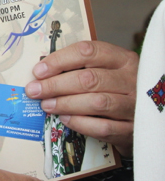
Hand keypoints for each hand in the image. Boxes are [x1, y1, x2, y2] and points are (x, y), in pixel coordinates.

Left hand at [25, 40, 136, 156]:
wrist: (145, 119)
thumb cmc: (115, 89)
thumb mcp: (104, 71)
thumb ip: (79, 68)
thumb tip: (41, 73)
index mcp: (122, 59)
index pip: (88, 52)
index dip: (59, 60)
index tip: (38, 71)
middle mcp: (131, 80)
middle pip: (89, 79)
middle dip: (56, 85)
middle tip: (35, 91)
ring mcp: (134, 105)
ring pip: (96, 103)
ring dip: (65, 104)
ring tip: (46, 105)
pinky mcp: (132, 128)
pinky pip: (103, 127)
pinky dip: (80, 123)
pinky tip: (65, 119)